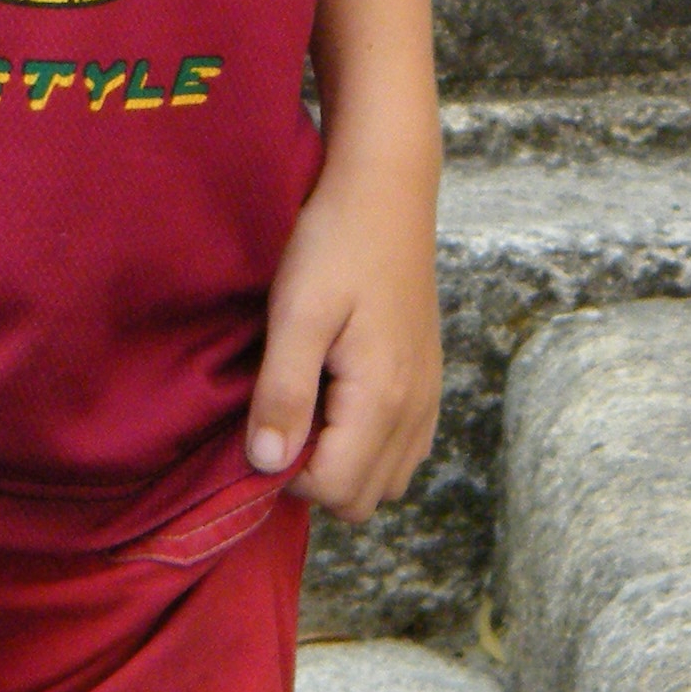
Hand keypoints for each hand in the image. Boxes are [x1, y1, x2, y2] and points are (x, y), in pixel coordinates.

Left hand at [246, 155, 440, 522]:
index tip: (262, 421)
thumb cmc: (335, 244)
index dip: (286, 473)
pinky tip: (333, 397)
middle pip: (362, 499)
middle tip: (280, 414)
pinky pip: (402, 450)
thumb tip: (268, 465)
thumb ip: (284, 393)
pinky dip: (366, 445)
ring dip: (340, 463)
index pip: (335, 491)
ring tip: (305, 402)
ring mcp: (428, 399)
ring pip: (386, 481)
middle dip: (314, 475)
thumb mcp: (297, 313)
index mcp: (384, 398)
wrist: (386, 191)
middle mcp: (416, 410)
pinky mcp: (428, 383)